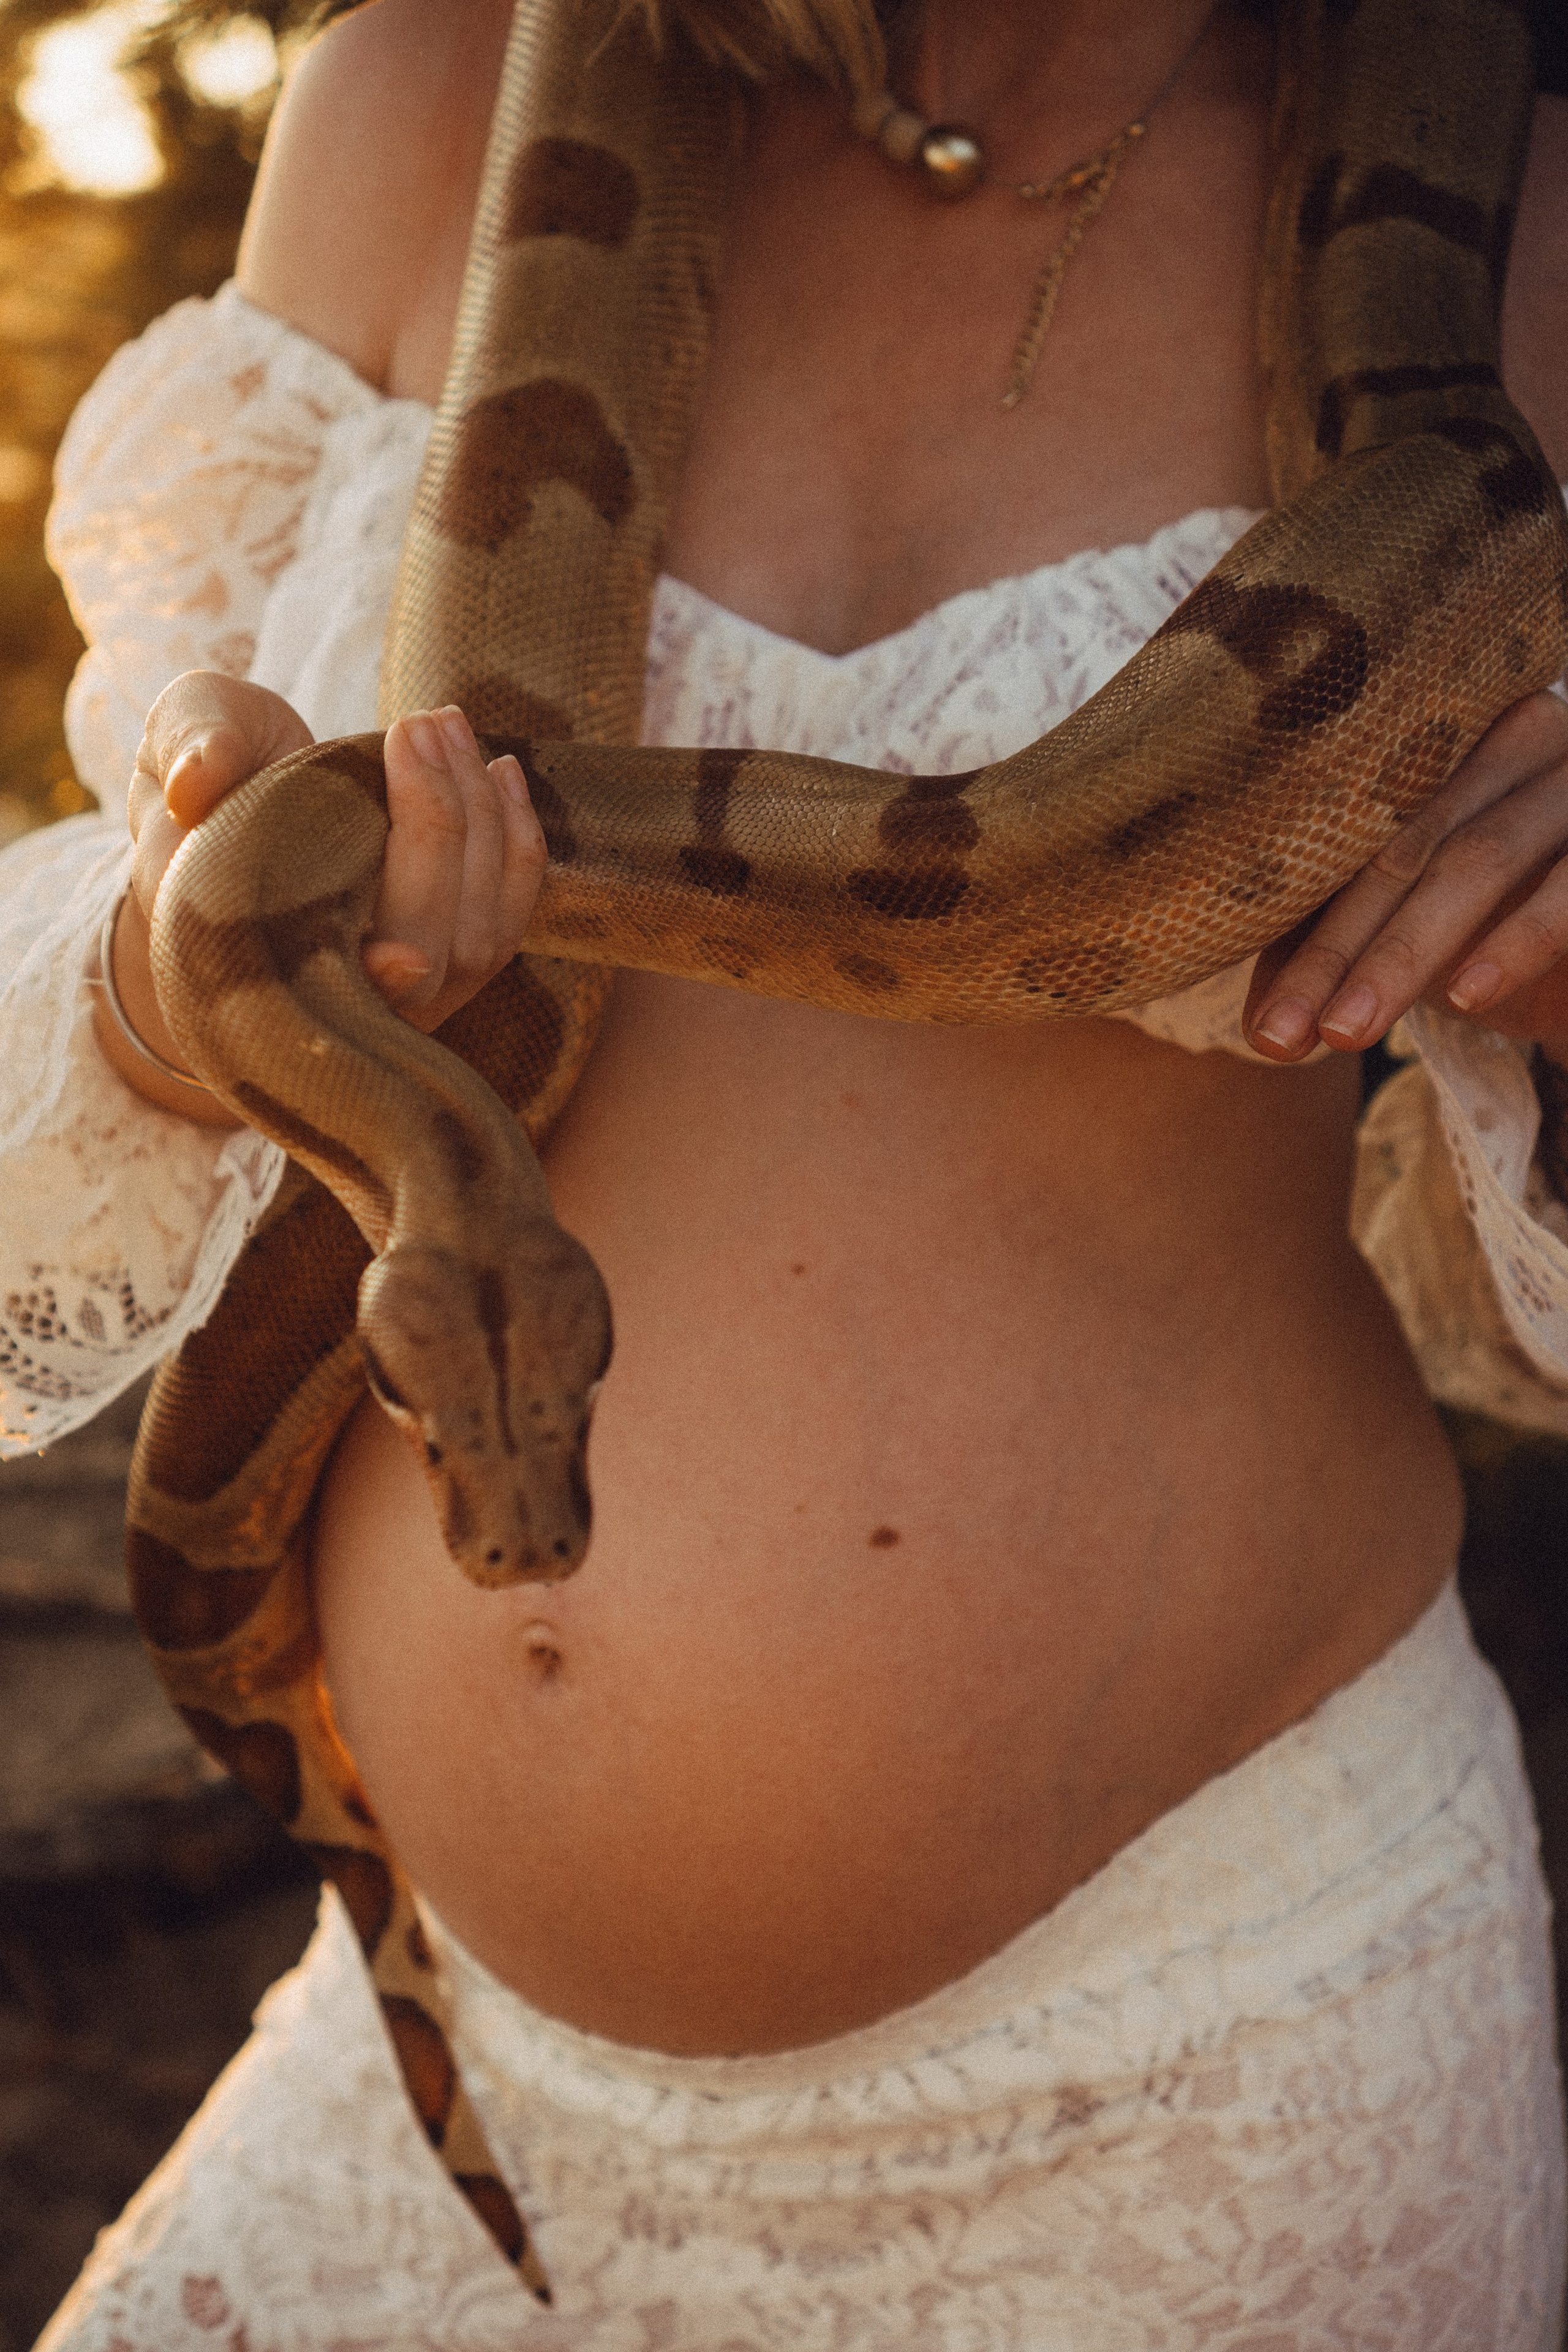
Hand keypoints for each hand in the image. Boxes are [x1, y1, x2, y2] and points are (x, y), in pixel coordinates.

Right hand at [103, 673, 545, 1121]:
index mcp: (241, 959)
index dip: (370, 989)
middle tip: (418, 724)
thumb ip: (187, 753)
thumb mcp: (176, 745)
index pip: (319, 998)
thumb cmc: (202, 772)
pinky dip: (516, 844)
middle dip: (435, 831)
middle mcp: (326, 995)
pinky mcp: (445, 958)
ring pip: (475, 938)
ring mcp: (397, 989)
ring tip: (452, 725)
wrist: (243, 799)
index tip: (404, 958)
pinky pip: (504, 920)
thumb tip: (199, 782)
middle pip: (421, 952)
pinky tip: (504, 771)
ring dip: (482, 822)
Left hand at [1244, 690, 1567, 1069]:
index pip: (1346, 843)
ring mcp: (1563, 780)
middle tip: (1282, 1036)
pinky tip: (1469, 993)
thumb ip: (1342, 948)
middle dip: (1333, 953)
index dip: (1297, 934)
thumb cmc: (1503, 917)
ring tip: (1347, 1030)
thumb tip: (1264, 1026)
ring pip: (1475, 861)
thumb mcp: (1419, 930)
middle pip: (1396, 850)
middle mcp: (1501, 742)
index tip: (1260, 1027)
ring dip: (1404, 953)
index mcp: (1436, 749)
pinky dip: (1519, 939)